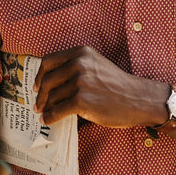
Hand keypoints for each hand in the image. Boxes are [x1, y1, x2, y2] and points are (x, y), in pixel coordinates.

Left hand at [33, 46, 167, 127]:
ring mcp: (80, 82)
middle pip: (47, 80)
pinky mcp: (81, 100)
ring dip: (46, 108)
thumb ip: (76, 67)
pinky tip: (48, 120)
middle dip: (40, 95)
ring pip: (52, 97)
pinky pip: (57, 111)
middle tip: (38, 105)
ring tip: (45, 114)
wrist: (138, 99)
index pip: (48, 61)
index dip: (39, 75)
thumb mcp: (97, 65)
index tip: (37, 86)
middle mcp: (79, 64)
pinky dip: (50, 118)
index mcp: (81, 53)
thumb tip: (50, 82)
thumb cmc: (118, 86)